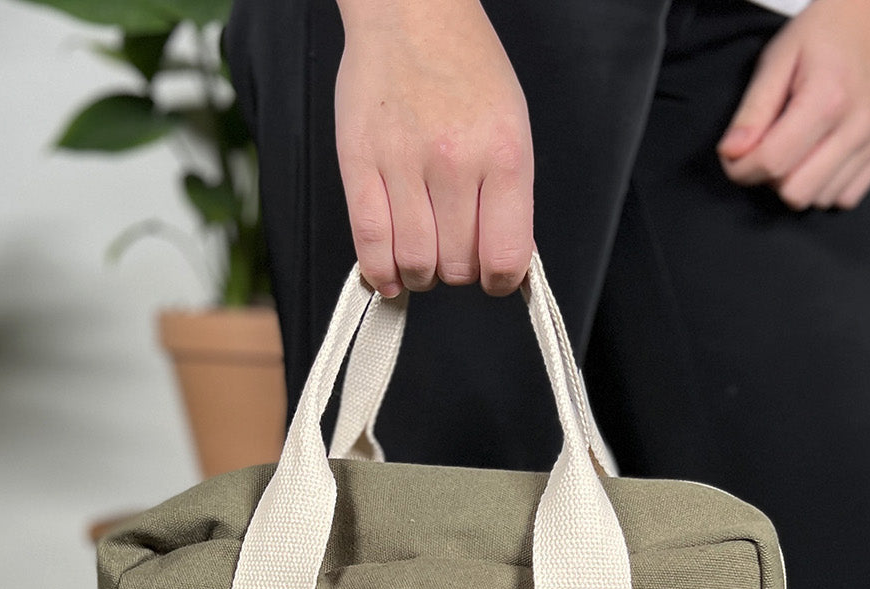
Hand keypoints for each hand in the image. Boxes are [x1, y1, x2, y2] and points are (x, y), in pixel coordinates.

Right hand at [335, 0, 533, 295]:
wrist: (412, 11)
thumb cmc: (465, 66)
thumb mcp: (510, 126)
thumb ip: (510, 196)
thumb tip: (506, 259)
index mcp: (503, 154)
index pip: (505, 256)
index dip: (499, 280)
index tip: (493, 277)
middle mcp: (455, 162)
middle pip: (457, 266)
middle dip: (457, 269)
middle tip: (453, 249)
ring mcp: (404, 163)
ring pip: (415, 263)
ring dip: (420, 273)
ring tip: (422, 254)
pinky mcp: (359, 163)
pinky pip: (370, 243)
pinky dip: (380, 271)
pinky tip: (388, 273)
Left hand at [717, 0, 869, 210]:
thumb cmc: (825, 30)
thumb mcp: (777, 58)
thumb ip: (753, 110)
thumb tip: (731, 152)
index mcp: (827, 98)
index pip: (772, 163)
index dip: (742, 169)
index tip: (734, 157)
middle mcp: (857, 125)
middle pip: (796, 192)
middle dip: (770, 179)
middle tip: (766, 150)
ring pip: (819, 199)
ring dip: (797, 182)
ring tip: (795, 147)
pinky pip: (845, 197)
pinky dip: (825, 186)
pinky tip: (817, 158)